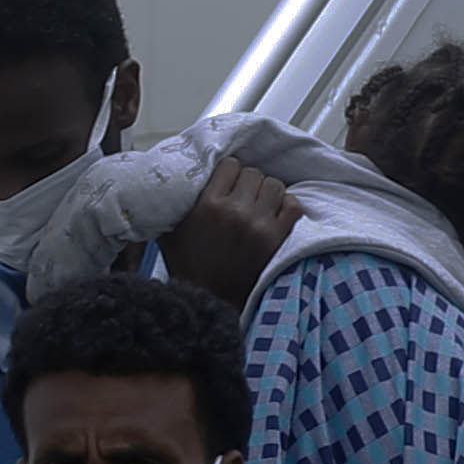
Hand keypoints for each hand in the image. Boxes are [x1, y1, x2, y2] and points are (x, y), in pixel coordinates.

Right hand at [156, 154, 302, 304]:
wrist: (211, 299)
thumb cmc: (188, 265)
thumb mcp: (170, 232)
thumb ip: (172, 205)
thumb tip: (171, 181)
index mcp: (209, 205)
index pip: (230, 165)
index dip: (228, 172)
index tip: (226, 183)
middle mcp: (236, 210)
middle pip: (253, 173)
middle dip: (247, 183)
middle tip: (241, 196)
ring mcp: (259, 224)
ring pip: (274, 185)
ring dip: (266, 192)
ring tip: (257, 204)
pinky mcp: (277, 237)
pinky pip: (292, 205)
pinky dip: (286, 206)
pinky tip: (274, 213)